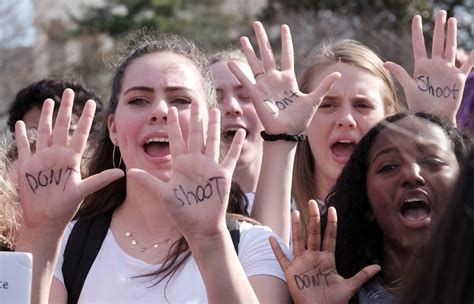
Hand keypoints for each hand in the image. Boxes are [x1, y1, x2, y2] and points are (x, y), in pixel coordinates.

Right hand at [15, 89, 123, 230]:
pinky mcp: (27, 165)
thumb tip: (122, 173)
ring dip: (45, 116)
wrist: (46, 218)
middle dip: (65, 108)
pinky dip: (21, 135)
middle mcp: (58, 154)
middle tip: (69, 91)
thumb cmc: (67, 206)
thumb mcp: (85, 190)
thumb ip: (101, 179)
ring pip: (44, 131)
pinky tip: (20, 124)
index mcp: (72, 158)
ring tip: (48, 100)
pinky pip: (24, 146)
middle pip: (62, 126)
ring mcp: (42, 158)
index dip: (86, 117)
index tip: (92, 102)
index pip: (80, 132)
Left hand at [127, 101, 243, 240]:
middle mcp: (195, 162)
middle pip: (195, 135)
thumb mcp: (163, 194)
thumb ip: (149, 180)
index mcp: (181, 164)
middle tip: (194, 101)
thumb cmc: (181, 213)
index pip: (176, 139)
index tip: (170, 109)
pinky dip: (236, 145)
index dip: (173, 124)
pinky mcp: (222, 175)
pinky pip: (230, 157)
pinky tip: (240, 132)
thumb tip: (129, 171)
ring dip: (213, 126)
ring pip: (212, 141)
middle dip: (194, 118)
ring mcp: (210, 167)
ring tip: (214, 110)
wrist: (199, 227)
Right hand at [229, 22, 339, 134]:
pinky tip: (230, 63)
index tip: (284, 27)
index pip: (286, 55)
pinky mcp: (256, 94)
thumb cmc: (300, 119)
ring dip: (249, 51)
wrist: (288, 133)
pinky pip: (246, 81)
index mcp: (288, 79)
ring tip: (243, 38)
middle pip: (267, 54)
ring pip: (255, 64)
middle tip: (256, 24)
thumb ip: (324, 85)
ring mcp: (264, 86)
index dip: (285, 41)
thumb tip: (338, 73)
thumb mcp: (314, 99)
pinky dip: (238, 72)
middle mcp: (275, 79)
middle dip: (262, 39)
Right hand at [270, 201, 379, 303]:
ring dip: (296, 227)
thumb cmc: (334, 302)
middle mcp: (314, 258)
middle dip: (313, 218)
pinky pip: (282, 259)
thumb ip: (362, 275)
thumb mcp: (350, 286)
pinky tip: (272, 239)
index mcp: (327, 259)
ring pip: (298, 241)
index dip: (331, 223)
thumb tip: (379, 267)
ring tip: (295, 212)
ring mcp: (302, 263)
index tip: (332, 208)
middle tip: (312, 202)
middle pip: (313, 234)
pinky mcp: (291, 272)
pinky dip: (276, 249)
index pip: (329, 237)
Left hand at [384, 10, 473, 123]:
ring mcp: (447, 70)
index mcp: (421, 67)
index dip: (417, 31)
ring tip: (452, 20)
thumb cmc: (419, 105)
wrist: (433, 117)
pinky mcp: (458, 78)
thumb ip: (400, 73)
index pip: (419, 45)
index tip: (416, 18)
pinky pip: (468, 64)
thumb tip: (385, 62)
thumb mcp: (409, 87)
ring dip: (451, 34)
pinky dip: (473, 56)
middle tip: (441, 12)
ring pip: (450, 47)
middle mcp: (434, 66)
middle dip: (439, 27)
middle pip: (437, 42)